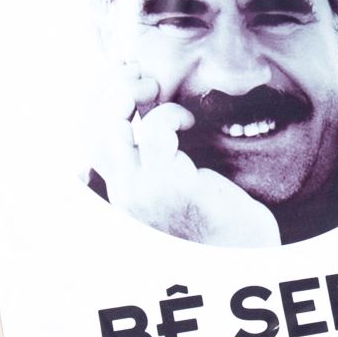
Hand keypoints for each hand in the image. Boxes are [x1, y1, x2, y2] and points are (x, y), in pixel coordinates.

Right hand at [90, 70, 280, 246]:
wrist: (246, 262)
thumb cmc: (221, 225)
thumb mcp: (180, 187)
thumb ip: (160, 158)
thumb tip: (152, 111)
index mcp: (123, 193)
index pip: (92, 139)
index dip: (100, 101)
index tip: (122, 77)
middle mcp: (124, 194)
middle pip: (93, 127)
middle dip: (109, 88)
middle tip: (138, 73)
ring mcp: (142, 192)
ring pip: (110, 125)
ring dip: (128, 91)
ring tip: (153, 87)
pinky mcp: (170, 187)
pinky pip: (157, 131)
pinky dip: (170, 114)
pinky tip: (189, 120)